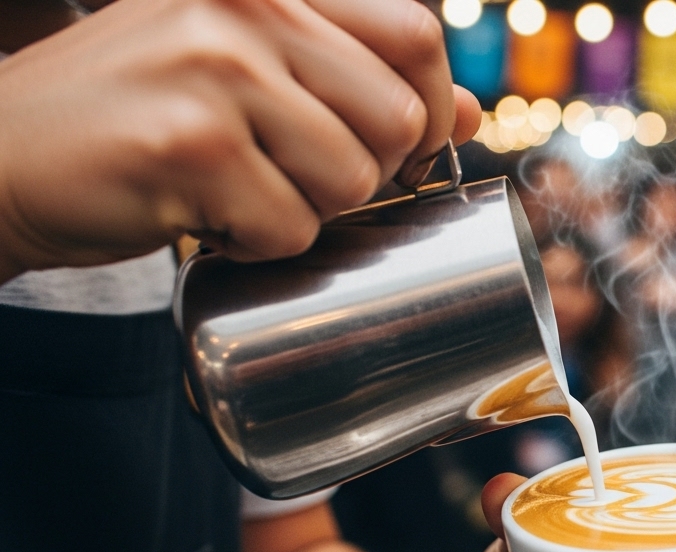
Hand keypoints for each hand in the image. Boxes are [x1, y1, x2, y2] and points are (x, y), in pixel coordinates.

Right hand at [0, 0, 481, 275]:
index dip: (427, 108)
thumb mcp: (252, 69)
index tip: (391, 145)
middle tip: (293, 175)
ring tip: (239, 189)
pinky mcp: (190, 144)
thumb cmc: (141, 113)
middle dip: (365, 172)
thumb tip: (471, 112)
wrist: (6, 156)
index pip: (417, 35)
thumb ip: (356, 79)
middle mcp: (247, 5)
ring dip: (306, 211)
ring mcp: (216, 69)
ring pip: (353, 180)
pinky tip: (205, 216)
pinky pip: (291, 228)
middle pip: (399, 119)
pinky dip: (257, 245)